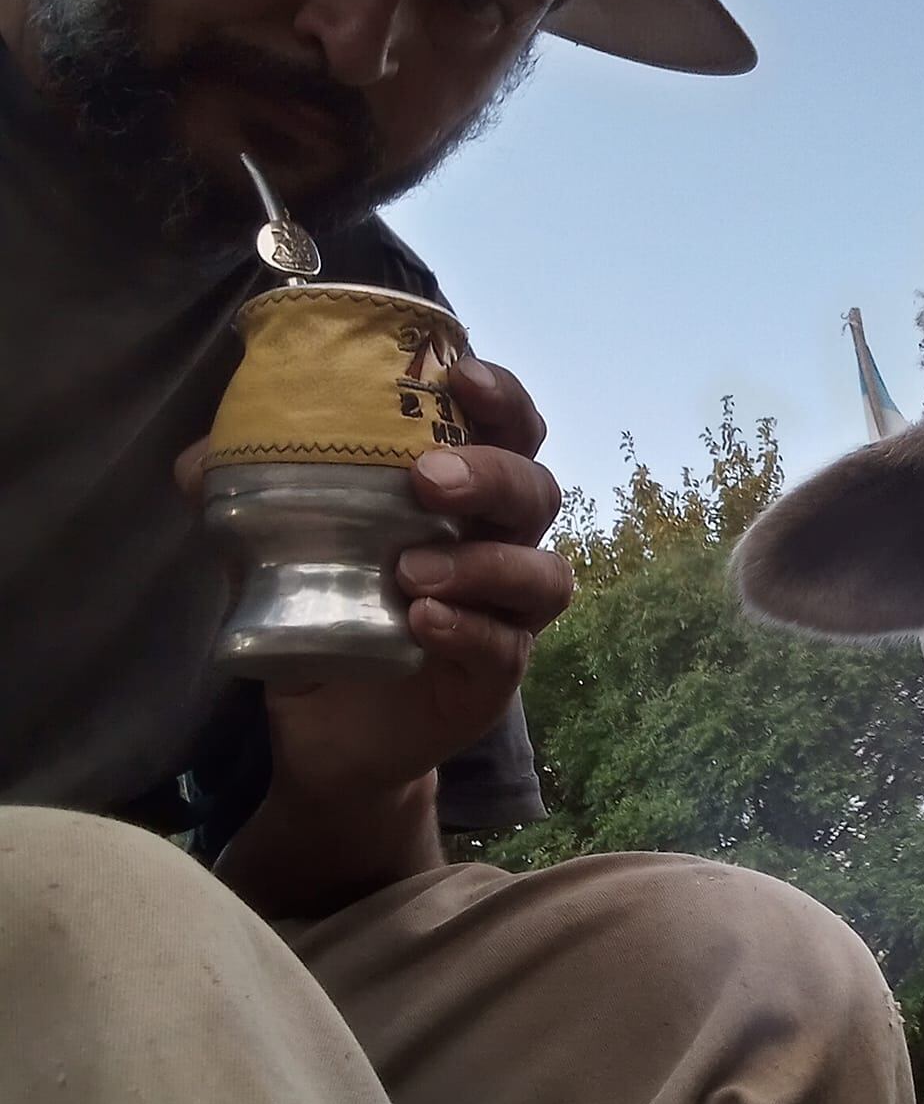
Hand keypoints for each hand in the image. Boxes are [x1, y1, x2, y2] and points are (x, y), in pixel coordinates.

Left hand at [179, 356, 572, 806]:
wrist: (324, 727)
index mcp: (465, 493)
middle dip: (491, 475)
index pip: (510, 429)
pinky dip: (468, 628)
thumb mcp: (277, 549)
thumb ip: (249, 499)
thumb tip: (202, 458)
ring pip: (541, 572)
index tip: (464, 376)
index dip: (503, 398)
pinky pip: (505, 645)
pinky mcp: (497, 672)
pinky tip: (421, 622)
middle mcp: (500, 542)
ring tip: (410, 569)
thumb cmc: (323, 613)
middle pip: (537, 490)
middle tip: (427, 478)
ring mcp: (507, 611)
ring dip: (484, 562)